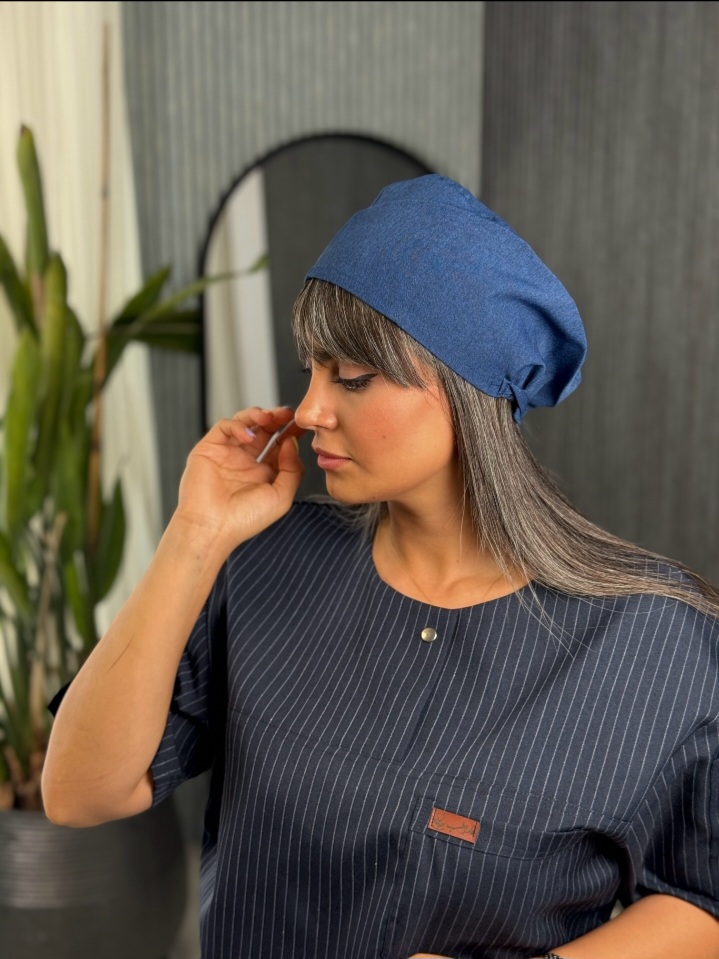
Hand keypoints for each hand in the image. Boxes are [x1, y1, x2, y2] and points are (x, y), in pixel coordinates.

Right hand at [175, 406, 304, 552]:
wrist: (211, 527)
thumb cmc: (244, 519)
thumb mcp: (281, 497)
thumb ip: (292, 469)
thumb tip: (291, 443)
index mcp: (263, 474)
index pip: (279, 446)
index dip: (291, 433)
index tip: (301, 426)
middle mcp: (245, 462)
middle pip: (264, 431)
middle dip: (277, 419)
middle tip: (287, 415)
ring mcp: (227, 454)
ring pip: (245, 423)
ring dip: (259, 415)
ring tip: (269, 418)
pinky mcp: (209, 448)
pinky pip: (224, 427)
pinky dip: (238, 425)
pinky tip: (248, 435)